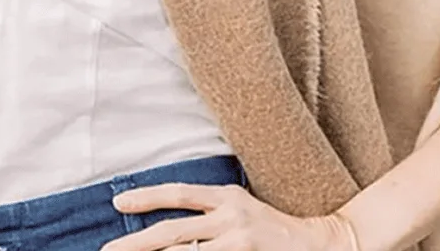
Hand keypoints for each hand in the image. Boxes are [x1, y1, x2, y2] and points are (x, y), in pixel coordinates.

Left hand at [98, 183, 356, 250]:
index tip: (118, 202)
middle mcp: (230, 216)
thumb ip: (209, 212)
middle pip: (173, 232)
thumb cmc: (272, 226)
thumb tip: (169, 227)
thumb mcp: (240, 207)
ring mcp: (239, 241)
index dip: (147, 196)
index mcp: (226, 196)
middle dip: (136, 244)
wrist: (322, 243)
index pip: (179, 194)